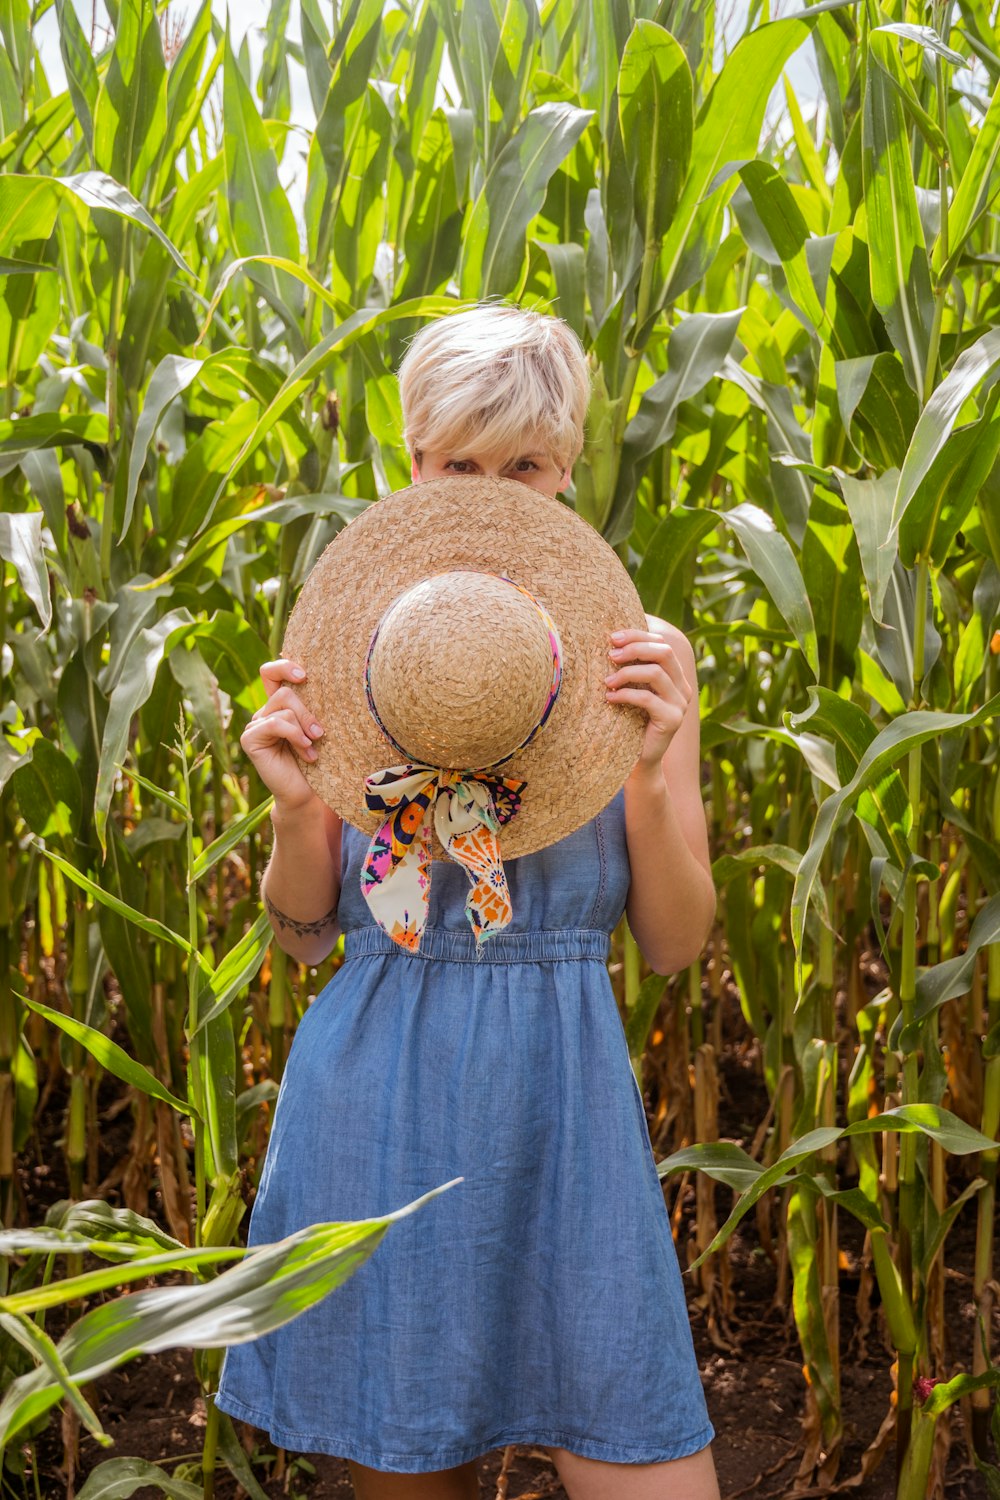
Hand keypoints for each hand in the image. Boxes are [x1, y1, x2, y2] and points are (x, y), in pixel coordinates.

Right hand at [241, 659, 325, 812]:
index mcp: (279, 706)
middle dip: (306, 712)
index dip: (284, 667)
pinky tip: (306, 754)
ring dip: (303, 728)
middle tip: (320, 733)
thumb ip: (311, 706)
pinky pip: (275, 724)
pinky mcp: (250, 739)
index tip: (305, 676)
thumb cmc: (318, 760)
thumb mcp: (316, 728)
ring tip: (313, 747)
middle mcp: (264, 713)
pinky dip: (295, 736)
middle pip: (284, 692)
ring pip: (282, 709)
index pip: (271, 673)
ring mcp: (254, 725)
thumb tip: (320, 679)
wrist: (308, 793)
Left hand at [605, 624, 693, 770]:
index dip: (638, 635)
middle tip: (610, 654)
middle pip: (664, 652)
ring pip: (656, 673)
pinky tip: (609, 697)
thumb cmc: (630, 721)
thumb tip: (610, 642)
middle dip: (634, 648)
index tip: (613, 637)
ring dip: (627, 672)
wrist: (640, 759)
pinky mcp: (672, 720)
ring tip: (607, 681)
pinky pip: (648, 699)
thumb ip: (631, 669)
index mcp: (675, 675)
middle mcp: (682, 687)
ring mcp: (680, 703)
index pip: (661, 643)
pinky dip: (625, 694)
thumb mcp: (632, 690)